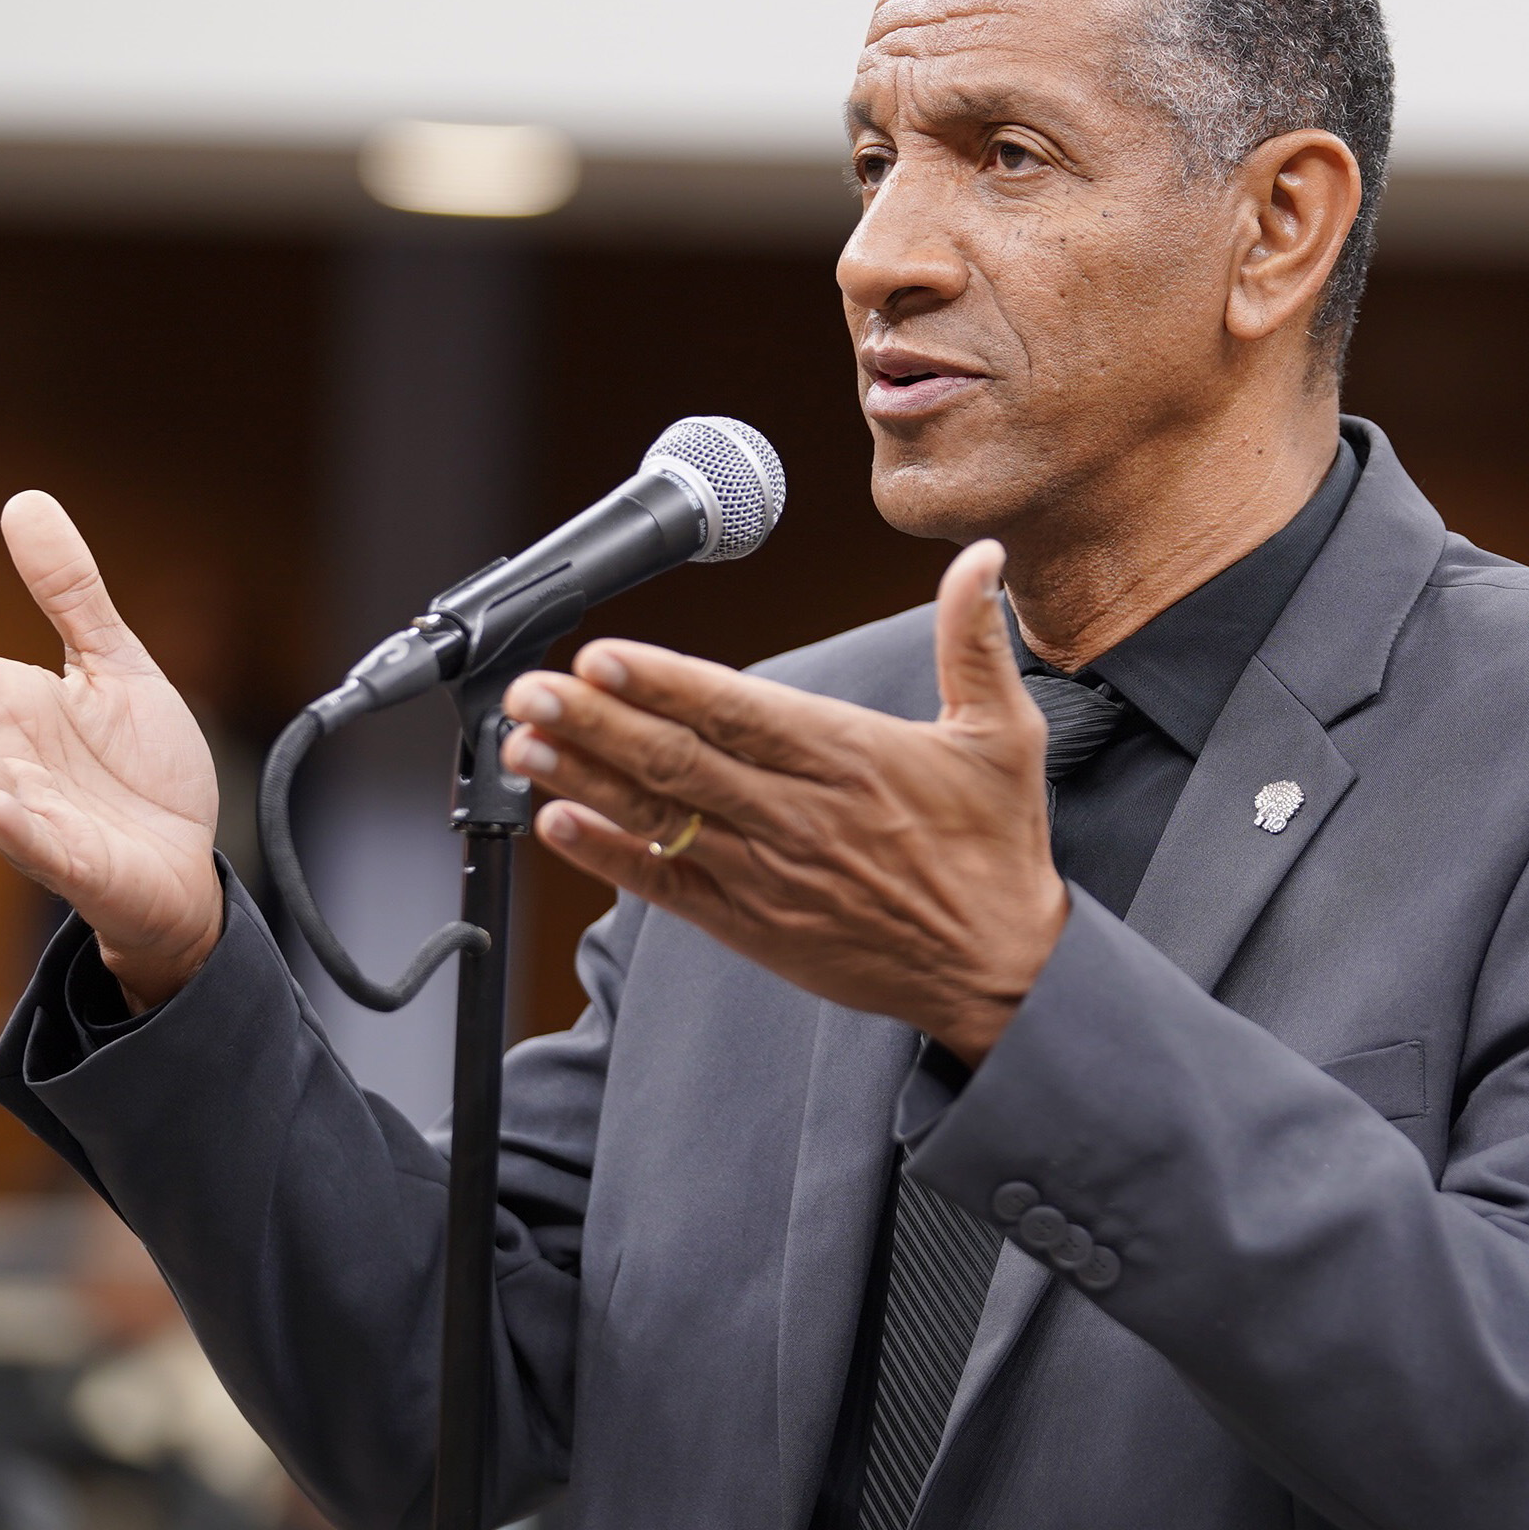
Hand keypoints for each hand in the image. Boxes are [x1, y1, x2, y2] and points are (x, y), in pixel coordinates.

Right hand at [0, 492, 223, 1009]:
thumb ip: (70, 593)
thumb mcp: (114, 662)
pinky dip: (15, 828)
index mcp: (9, 708)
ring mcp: (33, 814)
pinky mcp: (73, 861)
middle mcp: (5, 760)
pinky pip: (38, 845)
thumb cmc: (140, 763)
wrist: (188, 855)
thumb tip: (23, 499)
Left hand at [500, 540, 1066, 1064]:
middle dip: (595, 723)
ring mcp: (770, 875)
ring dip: (585, 779)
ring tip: (524, 744)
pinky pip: (669, 887)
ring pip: (662, 817)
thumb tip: (983, 558)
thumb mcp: (1004, 734)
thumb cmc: (998, 849)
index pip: (738, 711)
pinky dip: (612, 857)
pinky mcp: (756, 927)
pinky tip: (560, 825)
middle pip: (679, 760)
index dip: (663, 684)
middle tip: (531, 690)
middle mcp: (799, 814)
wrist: (1000, 971)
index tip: (600, 657)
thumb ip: (975, 640)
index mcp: (850, 758)